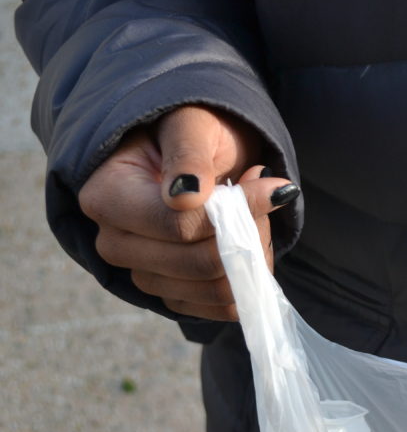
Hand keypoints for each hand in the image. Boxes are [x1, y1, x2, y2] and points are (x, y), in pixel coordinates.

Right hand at [78, 105, 299, 320]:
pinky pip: (221, 306)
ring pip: (215, 289)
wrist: (191, 154)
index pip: (178, 226)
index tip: (274, 186)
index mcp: (106, 198)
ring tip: (256, 214)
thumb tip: (188, 196)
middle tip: (266, 196)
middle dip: (247, 233)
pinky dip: (249, 276)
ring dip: (253, 254)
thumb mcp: (190, 125)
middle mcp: (114, 244)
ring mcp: (142, 275)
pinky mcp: (171, 295)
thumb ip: (189, 155)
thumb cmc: (187, 131)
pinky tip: (249, 239)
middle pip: (198, 264)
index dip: (236, 213)